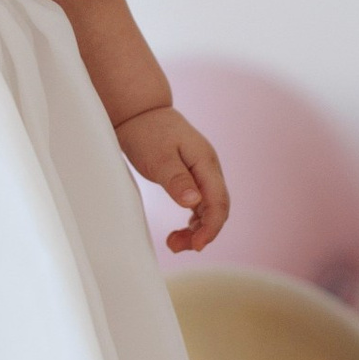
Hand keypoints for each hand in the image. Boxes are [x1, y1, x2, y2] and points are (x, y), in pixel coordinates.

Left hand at [117, 104, 229, 253]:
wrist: (139, 113)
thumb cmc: (147, 132)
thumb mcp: (158, 157)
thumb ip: (177, 179)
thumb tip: (195, 203)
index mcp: (206, 163)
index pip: (219, 202)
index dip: (211, 228)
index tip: (196, 246)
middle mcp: (209, 169)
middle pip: (217, 209)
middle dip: (203, 233)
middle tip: (175, 246)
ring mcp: (202, 172)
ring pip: (209, 209)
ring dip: (197, 229)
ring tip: (173, 243)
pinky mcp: (191, 176)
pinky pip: (200, 204)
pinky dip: (193, 221)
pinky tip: (182, 231)